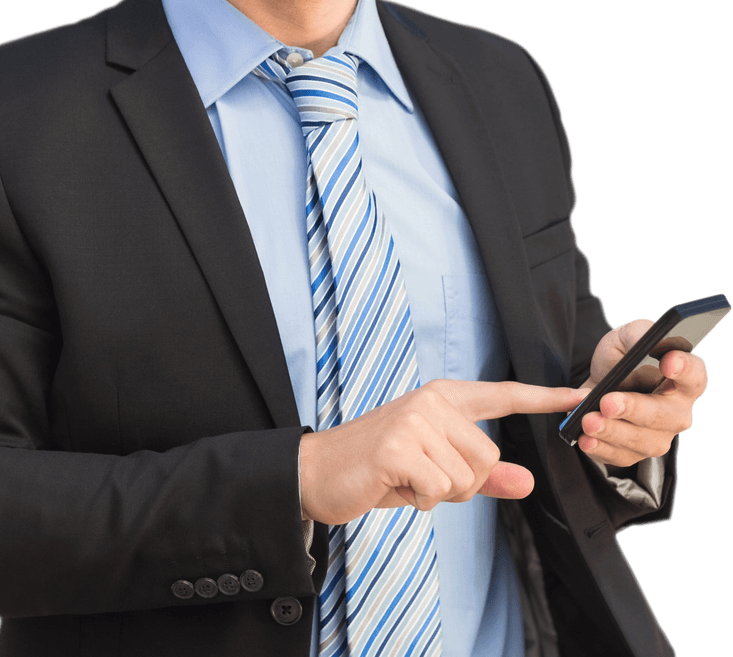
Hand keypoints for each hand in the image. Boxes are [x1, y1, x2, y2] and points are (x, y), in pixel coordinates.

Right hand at [298, 379, 588, 524]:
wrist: (318, 471)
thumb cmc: (378, 469)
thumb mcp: (434, 470)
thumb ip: (481, 476)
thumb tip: (527, 482)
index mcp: (443, 398)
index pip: (501, 396)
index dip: (542, 398)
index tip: (578, 395)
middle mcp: (432, 401)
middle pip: (487, 459)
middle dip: (461, 483)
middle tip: (422, 477)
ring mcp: (415, 420)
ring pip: (466, 478)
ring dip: (439, 493)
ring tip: (406, 479)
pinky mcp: (399, 446)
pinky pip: (440, 490)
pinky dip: (421, 500)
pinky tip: (396, 486)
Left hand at [577, 320, 707, 467]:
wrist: (598, 383)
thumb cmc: (621, 359)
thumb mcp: (627, 338)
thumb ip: (639, 335)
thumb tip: (646, 341)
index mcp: (682, 379)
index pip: (694, 376)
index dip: (684, 369)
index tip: (668, 362)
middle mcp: (677, 411)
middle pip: (666, 415)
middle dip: (635, 409)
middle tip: (608, 402)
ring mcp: (659, 435)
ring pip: (643, 441)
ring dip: (613, 432)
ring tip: (588, 420)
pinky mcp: (636, 452)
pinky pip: (622, 456)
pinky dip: (602, 448)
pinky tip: (586, 439)